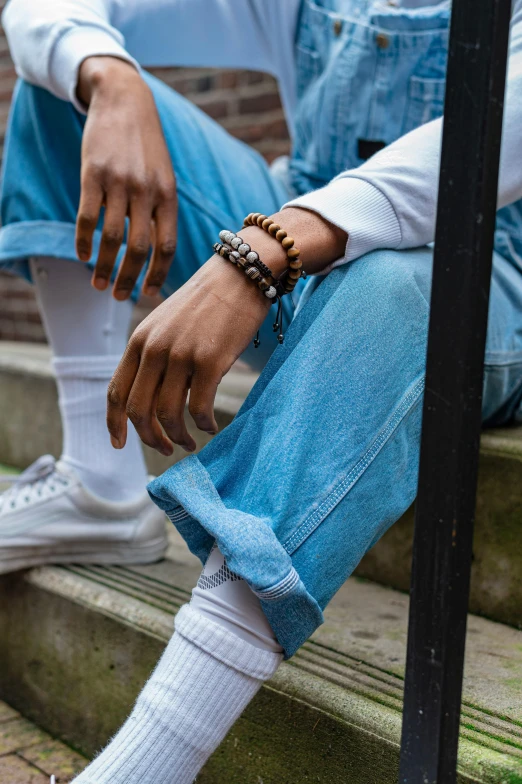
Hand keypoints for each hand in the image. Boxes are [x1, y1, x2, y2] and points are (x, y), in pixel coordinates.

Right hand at [76, 56, 176, 298]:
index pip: (166, 246)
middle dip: (128, 279)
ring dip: (104, 267)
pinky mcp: (93, 173)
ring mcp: (119, 182)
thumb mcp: (164, 176)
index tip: (148, 294)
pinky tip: (81, 255)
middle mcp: (146, 192)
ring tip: (97, 283)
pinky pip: (87, 217)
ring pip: (112, 238)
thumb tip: (155, 252)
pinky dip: (83, 241)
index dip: (157, 275)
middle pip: (139, 249)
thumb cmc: (145, 147)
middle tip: (118, 297)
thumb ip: (160, 211)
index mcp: (168, 196)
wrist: (124, 100)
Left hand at [107, 208, 346, 453]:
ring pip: (169, 414)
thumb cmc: (207, 303)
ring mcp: (180, 354)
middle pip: (139, 411)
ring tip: (190, 442)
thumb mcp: (166, 324)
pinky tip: (211, 427)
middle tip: (166, 449)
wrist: (241, 274)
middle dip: (150, 438)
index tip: (121, 445)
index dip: (114, 425)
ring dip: (179, 437)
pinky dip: (204, 425)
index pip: (115, 392)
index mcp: (138, 341)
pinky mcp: (210, 360)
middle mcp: (154, 348)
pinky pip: (200, 408)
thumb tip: (153, 401)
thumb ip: (154, 357)